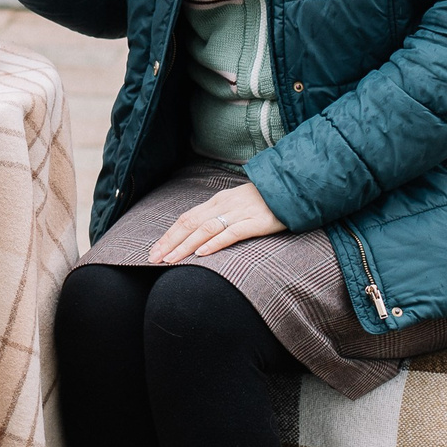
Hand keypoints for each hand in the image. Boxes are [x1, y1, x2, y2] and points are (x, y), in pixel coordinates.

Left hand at [145, 182, 285, 264]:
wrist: (293, 187)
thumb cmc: (264, 200)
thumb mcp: (237, 204)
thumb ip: (220, 215)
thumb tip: (199, 233)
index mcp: (217, 201)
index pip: (186, 218)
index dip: (169, 234)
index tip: (155, 249)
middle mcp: (224, 205)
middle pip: (190, 223)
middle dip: (170, 242)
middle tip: (153, 258)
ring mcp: (240, 213)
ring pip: (205, 229)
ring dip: (186, 246)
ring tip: (171, 260)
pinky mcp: (256, 222)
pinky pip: (232, 233)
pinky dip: (215, 243)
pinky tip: (202, 253)